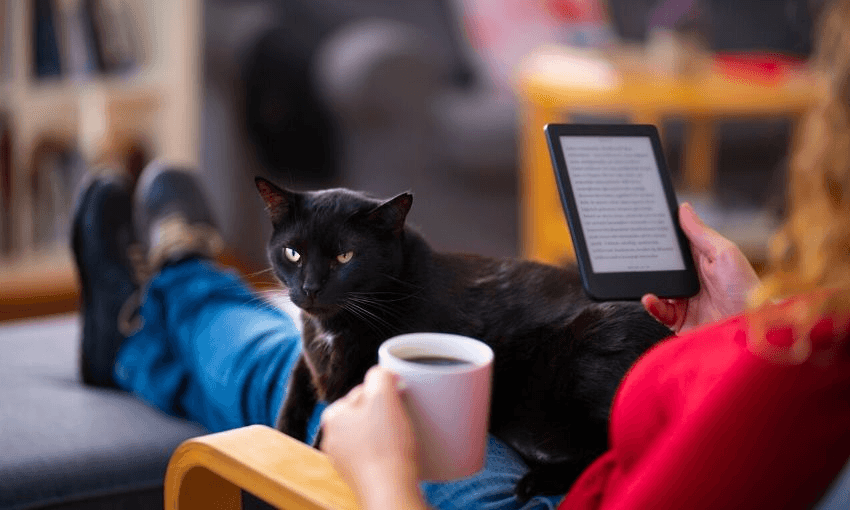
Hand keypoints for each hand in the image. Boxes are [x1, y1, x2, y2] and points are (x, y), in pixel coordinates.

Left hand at [320, 366, 426, 509]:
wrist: (390, 491)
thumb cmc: (386, 446)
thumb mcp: (383, 397)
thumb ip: (379, 375)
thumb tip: (381, 372)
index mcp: (332, 416)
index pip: (362, 391)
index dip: (385, 393)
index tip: (399, 402)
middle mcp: (333, 438)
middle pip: (367, 412)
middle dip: (386, 413)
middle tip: (403, 420)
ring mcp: (344, 459)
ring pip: (372, 433)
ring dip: (388, 432)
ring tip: (402, 439)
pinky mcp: (359, 476)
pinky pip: (375, 453)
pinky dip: (387, 452)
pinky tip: (398, 455)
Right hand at [642, 203, 759, 332]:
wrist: (751, 327)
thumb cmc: (746, 288)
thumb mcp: (724, 253)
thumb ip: (701, 233)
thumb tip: (684, 208)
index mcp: (701, 259)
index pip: (676, 244)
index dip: (661, 235)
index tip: (645, 223)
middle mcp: (690, 278)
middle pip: (662, 266)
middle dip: (647, 259)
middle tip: (633, 250)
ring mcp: (683, 299)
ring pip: (657, 287)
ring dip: (647, 282)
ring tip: (639, 276)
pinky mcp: (679, 319)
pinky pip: (659, 311)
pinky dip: (651, 304)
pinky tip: (649, 298)